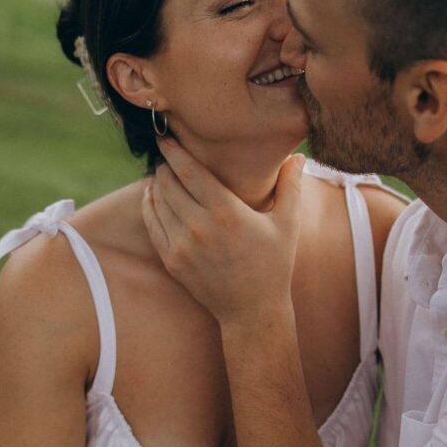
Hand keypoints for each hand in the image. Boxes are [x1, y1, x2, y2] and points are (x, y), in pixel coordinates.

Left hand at [142, 139, 304, 324]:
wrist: (252, 311)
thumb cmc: (274, 265)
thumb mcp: (288, 225)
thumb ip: (291, 187)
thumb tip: (297, 156)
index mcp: (227, 213)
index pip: (190, 172)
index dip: (174, 151)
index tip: (165, 136)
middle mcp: (200, 227)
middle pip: (169, 184)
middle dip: (165, 165)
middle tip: (165, 153)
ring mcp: (182, 246)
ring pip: (158, 202)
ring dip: (156, 184)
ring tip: (161, 173)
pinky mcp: (172, 261)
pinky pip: (153, 224)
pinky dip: (149, 206)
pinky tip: (152, 196)